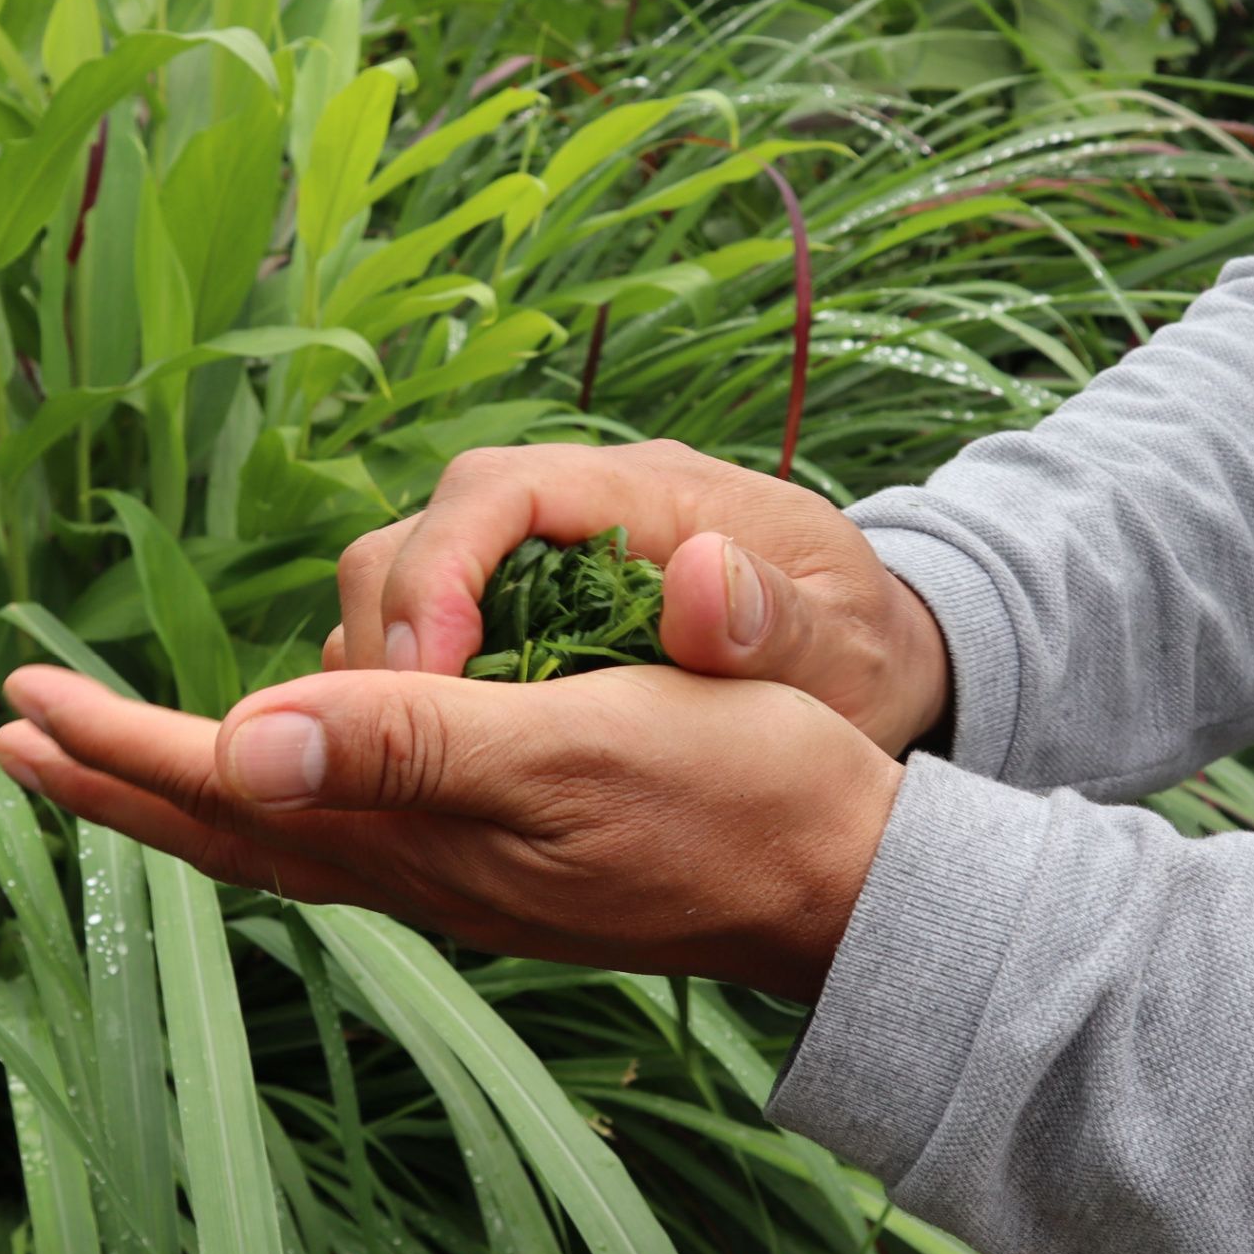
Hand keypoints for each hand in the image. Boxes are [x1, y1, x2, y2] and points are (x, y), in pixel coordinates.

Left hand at [0, 662, 904, 1003]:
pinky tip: (290, 785)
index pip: (235, 787)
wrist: (845, 881)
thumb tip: (244, 740)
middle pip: (234, 827)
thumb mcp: (573, 746)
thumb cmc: (732, 794)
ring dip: (190, 791)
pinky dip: (286, 801)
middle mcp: (421, 868)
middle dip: (122, 781)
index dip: (125, 749)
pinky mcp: (511, 861)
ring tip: (119, 756)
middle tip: (18, 738)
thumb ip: (409, 744)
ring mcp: (464, 874)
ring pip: (287, 832)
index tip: (24, 706)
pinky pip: (353, 833)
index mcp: (421, 835)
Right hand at [326, 440, 950, 755]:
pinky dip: (406, 688)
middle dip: (391, 627)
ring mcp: (544, 555)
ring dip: (385, 665)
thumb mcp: (842, 653)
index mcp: (648, 493)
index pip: (497, 492)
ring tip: (396, 761)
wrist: (868, 664)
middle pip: (427, 529)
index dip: (440, 574)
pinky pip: (433, 628)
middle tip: (388, 740)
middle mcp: (578, 505)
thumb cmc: (858, 658)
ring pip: (410, 577)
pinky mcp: (526, 606)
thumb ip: (777, 622)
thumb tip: (696, 574)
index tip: (426, 680)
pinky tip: (420, 762)